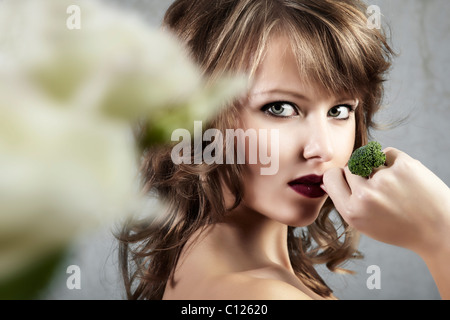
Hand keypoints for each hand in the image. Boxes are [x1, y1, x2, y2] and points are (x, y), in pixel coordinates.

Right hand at [322, 147, 449, 257]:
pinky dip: (394, 161)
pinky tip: (403, 177)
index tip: (350, 180)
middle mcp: (365, 196)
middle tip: (380, 189)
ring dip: (378, 167)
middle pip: (349, 166)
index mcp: (352, 212)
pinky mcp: (404, 166)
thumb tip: (329, 179)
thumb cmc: (401, 227)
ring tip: (395, 186)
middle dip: (362, 173)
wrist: (440, 230)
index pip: (331, 176)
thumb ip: (345, 202)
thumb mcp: (365, 224)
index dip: (340, 176)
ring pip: (368, 158)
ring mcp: (384, 180)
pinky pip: (387, 152)